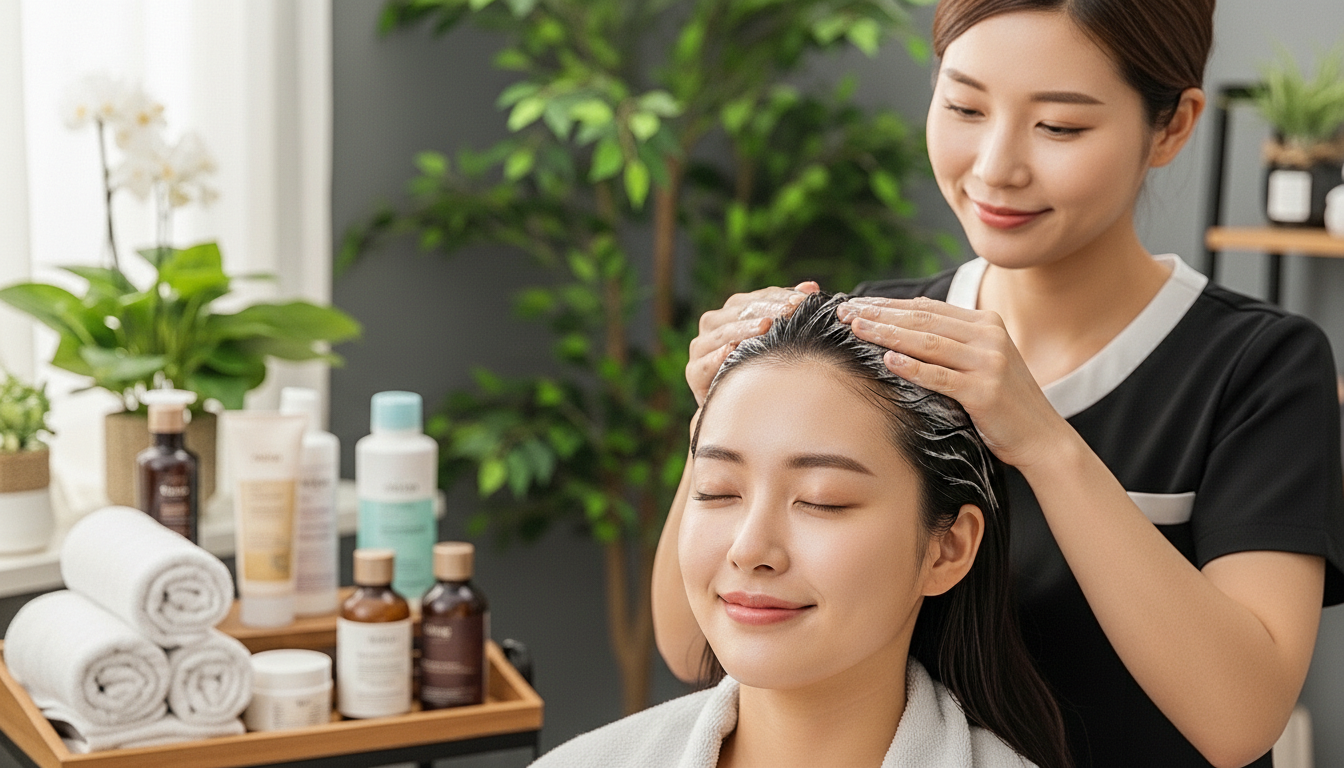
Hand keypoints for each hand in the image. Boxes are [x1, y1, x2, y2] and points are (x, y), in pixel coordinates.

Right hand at [686, 281, 819, 404]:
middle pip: (738, 311)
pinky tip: (733, 351)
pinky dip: (718, 356)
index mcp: (730, 312)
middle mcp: (712, 325)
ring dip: (744, 328)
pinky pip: (704, 364)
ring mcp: (700, 349)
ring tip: (766, 326)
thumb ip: (788, 311)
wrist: (738, 408)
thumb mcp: (775, 338)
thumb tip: (811, 286)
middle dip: (767, 309)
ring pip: (722, 333)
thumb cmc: (760, 368)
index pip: (754, 299)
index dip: (778, 297)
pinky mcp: (694, 373)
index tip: (802, 300)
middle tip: (791, 310)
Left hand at [837, 295, 1071, 469]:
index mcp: (986, 323)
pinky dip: (912, 368)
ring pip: (928, 343)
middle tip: (845, 312)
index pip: (928, 309)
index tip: (857, 304)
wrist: (1041, 437)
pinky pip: (940, 377)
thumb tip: (902, 325)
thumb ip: (952, 342)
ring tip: (856, 329)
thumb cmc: (1003, 402)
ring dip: (887, 334)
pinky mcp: (985, 391)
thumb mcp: (982, 362)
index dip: (889, 305)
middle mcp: (989, 337)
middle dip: (880, 314)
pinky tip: (887, 360)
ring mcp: (988, 363)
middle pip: (923, 321)